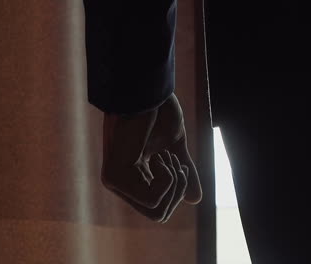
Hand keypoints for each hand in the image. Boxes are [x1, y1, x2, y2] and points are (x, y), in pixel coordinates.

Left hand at [101, 93, 201, 221]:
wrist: (147, 91)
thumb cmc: (157, 112)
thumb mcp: (174, 147)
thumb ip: (182, 173)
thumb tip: (195, 200)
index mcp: (132, 178)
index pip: (158, 208)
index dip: (177, 192)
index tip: (177, 163)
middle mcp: (120, 184)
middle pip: (159, 215)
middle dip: (178, 193)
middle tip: (176, 163)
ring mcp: (115, 182)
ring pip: (156, 212)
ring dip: (173, 184)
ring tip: (166, 156)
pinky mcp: (115, 177)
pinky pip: (151, 200)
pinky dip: (167, 181)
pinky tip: (160, 157)